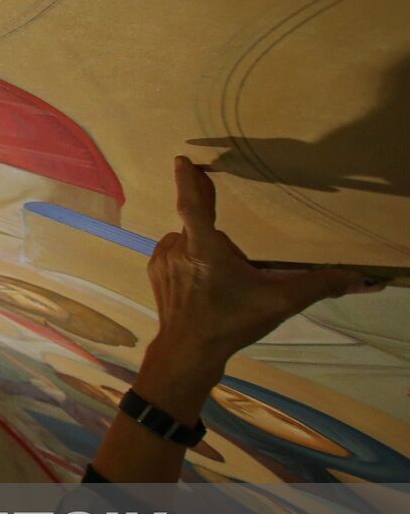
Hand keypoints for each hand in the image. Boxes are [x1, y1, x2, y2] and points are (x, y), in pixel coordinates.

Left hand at [147, 157, 379, 377]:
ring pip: (188, 241)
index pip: (192, 204)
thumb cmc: (231, 322)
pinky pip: (176, 254)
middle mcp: (178, 248)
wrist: (189, 351)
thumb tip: (356, 278)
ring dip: (203, 249)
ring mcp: (163, 261)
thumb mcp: (279, 302)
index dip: (188, 181)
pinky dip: (189, 259)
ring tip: (221, 280)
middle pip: (197, 223)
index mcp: (204, 248)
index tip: (181, 161)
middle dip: (213, 225)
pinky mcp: (156, 274)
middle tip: (226, 246)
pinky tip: (204, 282)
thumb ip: (318, 285)